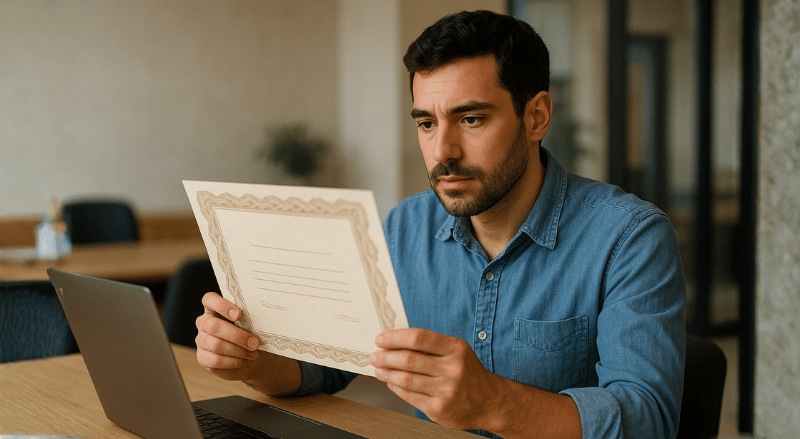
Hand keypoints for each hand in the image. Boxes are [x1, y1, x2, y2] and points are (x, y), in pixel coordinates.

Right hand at [195, 292, 262, 381]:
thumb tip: (261, 319)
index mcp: (214, 308)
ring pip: (216, 345)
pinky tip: (245, 360)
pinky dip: (234, 361)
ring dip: (239, 350)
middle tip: (255, 343)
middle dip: (237, 335)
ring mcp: (201, 340)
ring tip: (253, 353)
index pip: (209, 299)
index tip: (240, 315)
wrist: (247, 356)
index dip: (222, 306)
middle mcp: (204, 322)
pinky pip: (216, 360)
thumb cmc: (248, 334)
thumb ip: (248, 318)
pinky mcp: (202, 357)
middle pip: (214, 326)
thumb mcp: (249, 323)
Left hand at [369, 328, 503, 430]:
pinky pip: (409, 396)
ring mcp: (446, 391)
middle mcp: (452, 369)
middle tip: (375, 355)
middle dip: (386, 356)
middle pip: (409, 359)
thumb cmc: (468, 372)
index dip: (395, 338)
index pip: (418, 338)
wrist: (489, 402)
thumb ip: (430, 345)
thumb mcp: (456, 350)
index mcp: (455, 349)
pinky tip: (391, 382)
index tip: (381, 338)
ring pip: (405, 379)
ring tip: (379, 369)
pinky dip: (395, 387)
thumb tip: (395, 341)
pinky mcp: (439, 409)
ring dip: (387, 373)